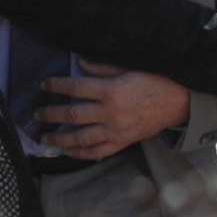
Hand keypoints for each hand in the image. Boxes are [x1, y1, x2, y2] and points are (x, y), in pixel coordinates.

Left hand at [36, 67, 191, 159]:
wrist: (179, 101)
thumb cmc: (156, 80)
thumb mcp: (130, 68)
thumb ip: (103, 67)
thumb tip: (79, 63)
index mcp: (111, 90)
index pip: (76, 88)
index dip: (57, 86)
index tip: (44, 85)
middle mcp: (110, 113)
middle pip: (73, 115)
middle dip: (52, 114)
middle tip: (37, 114)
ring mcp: (116, 130)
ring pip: (81, 138)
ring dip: (60, 139)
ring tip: (45, 138)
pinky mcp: (123, 141)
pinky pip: (98, 152)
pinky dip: (82, 154)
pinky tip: (69, 152)